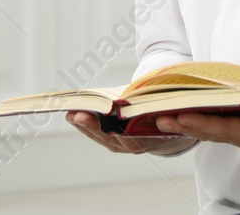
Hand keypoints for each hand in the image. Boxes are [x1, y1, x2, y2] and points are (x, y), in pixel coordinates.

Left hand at [65, 110, 197, 154]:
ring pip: (100, 137)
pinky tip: (75, 116)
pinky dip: (87, 126)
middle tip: (77, 115)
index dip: (116, 128)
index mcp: (149, 137)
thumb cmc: (165, 113)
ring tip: (70, 113)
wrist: (169, 134)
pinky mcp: (114, 143)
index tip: (104, 119)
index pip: (130, 135)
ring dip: (84, 125)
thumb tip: (137, 94)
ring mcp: (122, 146)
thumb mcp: (165, 108)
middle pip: (109, 136)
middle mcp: (133, 145)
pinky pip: (98, 136)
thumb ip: (155, 105)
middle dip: (92, 125)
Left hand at [150, 106, 239, 163]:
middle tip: (158, 116)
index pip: (226, 129)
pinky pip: (220, 125)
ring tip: (164, 116)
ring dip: (188, 123)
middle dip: (185, 123)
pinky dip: (202, 120)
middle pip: (212, 130)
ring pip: (213, 129)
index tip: (180, 115)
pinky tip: (188, 114)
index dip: (202, 123)